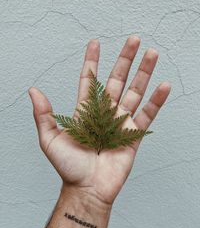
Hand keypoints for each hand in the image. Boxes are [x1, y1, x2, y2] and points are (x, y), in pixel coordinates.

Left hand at [29, 35, 170, 205]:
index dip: (92, 62)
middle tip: (133, 40)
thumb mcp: (49, 139)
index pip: (90, 80)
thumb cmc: (68, 167)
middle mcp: (105, 113)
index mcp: (86, 112)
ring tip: (152, 53)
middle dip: (125, 59)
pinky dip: (156, 101)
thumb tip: (33, 91)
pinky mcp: (134, 135)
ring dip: (144, 73)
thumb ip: (44, 115)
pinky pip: (147, 115)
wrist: (87, 188)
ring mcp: (121, 123)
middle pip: (117, 80)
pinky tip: (163, 85)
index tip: (95, 44)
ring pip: (135, 92)